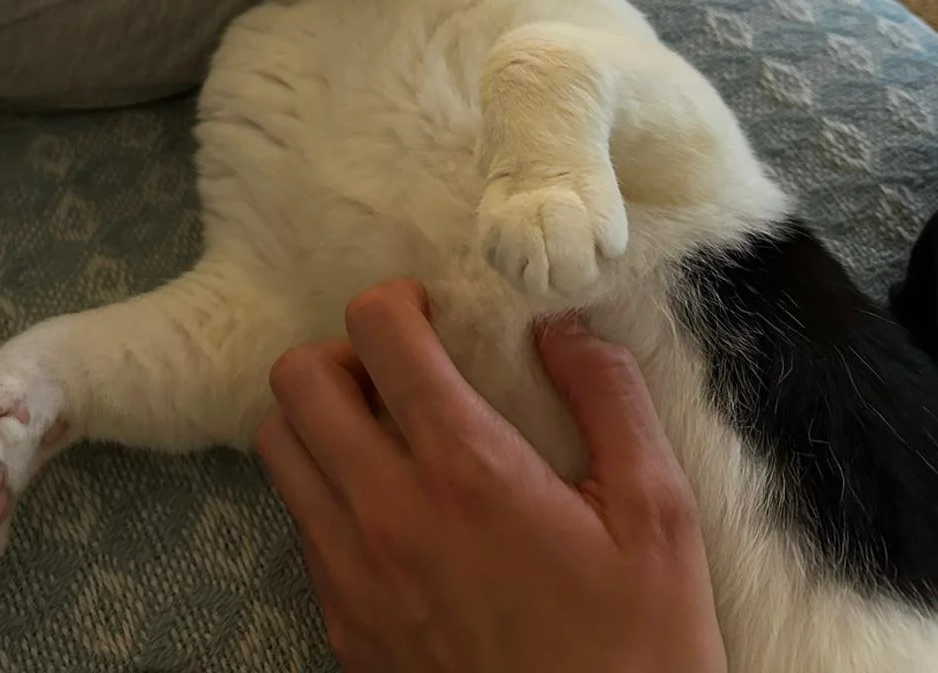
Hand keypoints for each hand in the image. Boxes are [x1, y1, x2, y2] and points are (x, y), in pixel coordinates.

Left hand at [257, 280, 726, 672]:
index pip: (377, 332)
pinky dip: (326, 492)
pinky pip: (299, 525)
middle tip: (397, 372)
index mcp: (464, 467)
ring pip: (278, 450)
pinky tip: (392, 510)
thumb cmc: (636, 649)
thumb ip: (609, 397)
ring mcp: (352, 576)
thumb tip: (559, 327)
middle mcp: (386, 512)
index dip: (396, 299)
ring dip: (319, 421)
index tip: (432, 313)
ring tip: (382, 433)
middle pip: (296, 381)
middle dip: (341, 352)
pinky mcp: (342, 629)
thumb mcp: (659, 514)